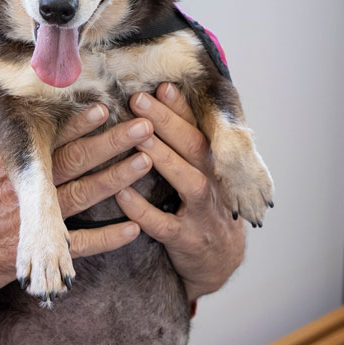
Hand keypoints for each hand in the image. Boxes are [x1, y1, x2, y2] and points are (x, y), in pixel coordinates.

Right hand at [0, 106, 153, 316]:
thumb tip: (9, 136)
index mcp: (3, 167)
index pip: (47, 140)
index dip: (78, 124)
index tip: (104, 107)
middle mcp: (20, 190)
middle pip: (74, 161)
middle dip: (111, 142)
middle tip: (143, 126)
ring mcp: (29, 222)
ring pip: (83, 195)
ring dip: (117, 178)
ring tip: (146, 161)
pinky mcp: (34, 253)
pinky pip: (80, 245)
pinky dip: (108, 238)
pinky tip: (133, 227)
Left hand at [114, 83, 246, 300]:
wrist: (220, 260)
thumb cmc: (202, 205)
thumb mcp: (202, 171)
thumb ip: (183, 142)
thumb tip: (159, 99)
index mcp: (213, 162)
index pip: (198, 128)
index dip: (180, 107)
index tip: (161, 85)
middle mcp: (213, 182)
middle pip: (193, 146)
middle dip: (167, 121)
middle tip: (138, 100)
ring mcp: (202, 212)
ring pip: (186, 181)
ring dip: (163, 157)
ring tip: (136, 136)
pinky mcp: (186, 240)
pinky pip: (164, 225)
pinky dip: (143, 210)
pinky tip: (122, 194)